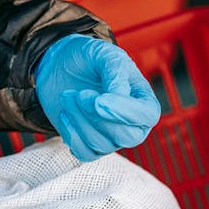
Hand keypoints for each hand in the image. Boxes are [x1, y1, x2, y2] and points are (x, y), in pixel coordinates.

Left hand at [34, 34, 160, 161]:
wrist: (61, 67)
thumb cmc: (90, 60)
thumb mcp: (105, 55)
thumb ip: (115, 72)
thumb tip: (119, 95)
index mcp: (143, 100)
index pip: (146, 115)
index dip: (123, 111)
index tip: (98, 100)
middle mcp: (133, 124)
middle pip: (126, 136)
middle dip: (97, 116)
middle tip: (79, 94)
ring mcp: (112, 138)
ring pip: (101, 144)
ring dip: (79, 120)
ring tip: (67, 96)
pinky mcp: (91, 146)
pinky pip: (84, 153)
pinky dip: (71, 134)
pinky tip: (65, 114)